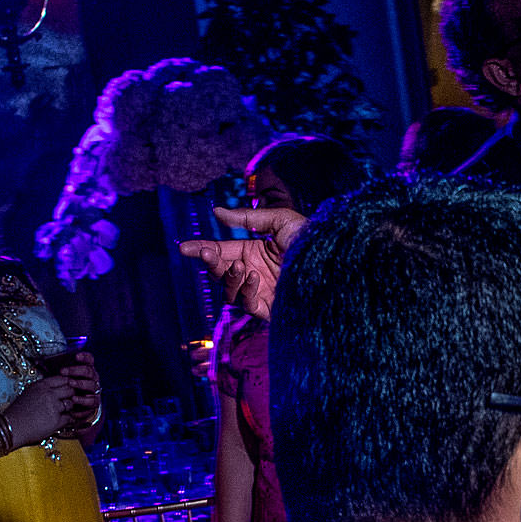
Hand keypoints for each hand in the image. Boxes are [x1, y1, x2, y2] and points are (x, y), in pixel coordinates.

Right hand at [5, 371, 84, 443]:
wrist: (11, 427)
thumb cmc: (18, 412)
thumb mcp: (29, 393)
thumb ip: (43, 390)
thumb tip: (57, 389)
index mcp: (40, 385)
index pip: (62, 379)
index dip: (68, 384)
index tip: (69, 388)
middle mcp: (48, 394)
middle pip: (70, 389)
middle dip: (72, 395)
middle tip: (69, 400)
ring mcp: (53, 407)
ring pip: (71, 403)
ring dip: (70, 408)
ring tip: (65, 411)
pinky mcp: (56, 420)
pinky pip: (70, 418)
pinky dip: (69, 419)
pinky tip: (65, 420)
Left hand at [58, 349, 101, 434]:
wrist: (72, 404)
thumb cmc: (64, 386)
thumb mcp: (60, 375)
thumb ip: (56, 366)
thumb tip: (40, 360)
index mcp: (87, 369)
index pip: (89, 359)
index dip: (84, 357)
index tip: (76, 356)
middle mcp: (92, 378)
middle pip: (89, 372)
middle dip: (76, 371)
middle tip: (62, 371)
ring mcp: (94, 390)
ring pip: (92, 385)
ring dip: (80, 384)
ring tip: (70, 383)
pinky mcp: (94, 402)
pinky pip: (93, 401)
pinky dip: (83, 400)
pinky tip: (74, 400)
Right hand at [180, 206, 308, 321]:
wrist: (336, 263)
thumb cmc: (313, 240)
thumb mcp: (280, 220)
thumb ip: (247, 217)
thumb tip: (217, 212)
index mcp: (254, 251)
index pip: (222, 252)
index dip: (202, 249)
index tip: (184, 247)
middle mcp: (255, 272)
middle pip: (220, 272)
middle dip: (210, 263)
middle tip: (207, 253)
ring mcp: (262, 292)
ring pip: (229, 291)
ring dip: (229, 278)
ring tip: (240, 266)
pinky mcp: (270, 309)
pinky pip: (248, 304)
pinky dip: (246, 291)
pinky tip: (254, 276)